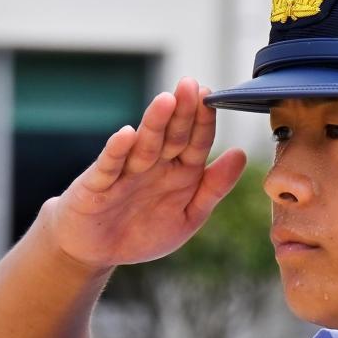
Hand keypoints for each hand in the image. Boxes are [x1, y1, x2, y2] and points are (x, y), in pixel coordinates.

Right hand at [41, 77, 247, 271]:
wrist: (97, 251)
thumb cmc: (142, 232)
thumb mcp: (188, 216)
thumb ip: (214, 187)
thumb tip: (241, 154)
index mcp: (179, 172)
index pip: (196, 142)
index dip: (204, 122)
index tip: (212, 97)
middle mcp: (153, 165)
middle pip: (171, 136)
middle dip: (181, 112)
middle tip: (190, 86)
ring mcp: (125, 172)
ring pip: (144, 145)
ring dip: (154, 123)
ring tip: (165, 101)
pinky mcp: (97, 184)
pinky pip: (109, 166)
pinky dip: (117, 151)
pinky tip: (127, 134)